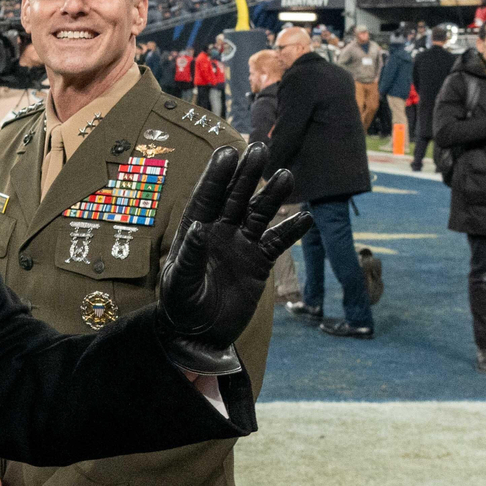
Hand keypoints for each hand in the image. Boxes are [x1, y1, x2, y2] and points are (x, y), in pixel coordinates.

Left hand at [157, 143, 313, 375]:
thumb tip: (198, 229)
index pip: (206, 197)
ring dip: (272, 196)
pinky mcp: (258, 262)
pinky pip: (276, 242)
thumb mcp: (180, 284)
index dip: (216, 175)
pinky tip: (305, 217)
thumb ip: (190, 257)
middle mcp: (219, 231)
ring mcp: (240, 244)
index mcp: (195, 230)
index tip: (227, 152)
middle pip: (235, 197)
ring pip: (258, 214)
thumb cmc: (180, 308)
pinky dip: (290, 231)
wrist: (199, 336)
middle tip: (259, 149)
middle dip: (246, 175)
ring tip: (287, 176)